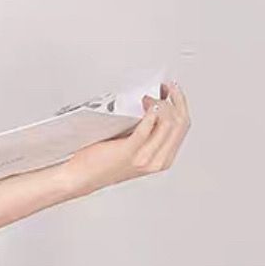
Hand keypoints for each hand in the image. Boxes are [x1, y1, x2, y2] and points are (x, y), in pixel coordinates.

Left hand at [63, 80, 191, 194]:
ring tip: (147, 98)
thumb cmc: (101, 162)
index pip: (182, 127)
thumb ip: (148, 134)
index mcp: (162, 160)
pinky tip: (142, 103)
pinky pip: (147, 126)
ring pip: (168, 123)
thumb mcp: (134, 149)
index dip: (180, 105)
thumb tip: (154, 105)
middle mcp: (157, 160)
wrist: (81, 177)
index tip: (173, 91)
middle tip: (165, 87)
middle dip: (174, 100)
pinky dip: (149, 111)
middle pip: (179, 123)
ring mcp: (144, 157)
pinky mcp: (129, 151)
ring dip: (160, 104)